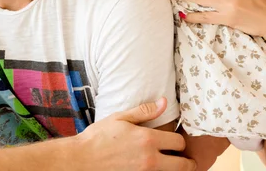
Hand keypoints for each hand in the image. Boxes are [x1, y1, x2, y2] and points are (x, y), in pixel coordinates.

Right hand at [72, 98, 195, 170]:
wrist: (80, 160)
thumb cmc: (98, 137)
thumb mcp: (121, 118)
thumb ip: (145, 111)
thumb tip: (164, 102)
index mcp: (148, 139)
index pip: (179, 142)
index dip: (180, 142)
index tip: (175, 142)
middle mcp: (149, 159)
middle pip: (182, 165)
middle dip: (186, 162)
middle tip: (184, 159)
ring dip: (173, 169)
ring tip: (170, 164)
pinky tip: (153, 168)